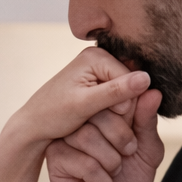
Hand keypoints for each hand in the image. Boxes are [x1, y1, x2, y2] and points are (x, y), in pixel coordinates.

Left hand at [11, 46, 152, 150]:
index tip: (100, 118)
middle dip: (120, 107)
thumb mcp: (85, 105)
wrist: (34, 124)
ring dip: (116, 111)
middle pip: (129, 85)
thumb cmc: (54, 115)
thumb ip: (115, 92)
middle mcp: (98, 57)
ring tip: (93, 120)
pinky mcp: (97, 81)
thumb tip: (146, 79)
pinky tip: (95, 118)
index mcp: (95, 56)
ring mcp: (98, 69)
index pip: (130, 79)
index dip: (123, 104)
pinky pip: (117, 97)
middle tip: (95, 120)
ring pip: (125, 94)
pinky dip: (110, 111)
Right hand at [46, 84, 163, 181]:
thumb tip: (153, 93)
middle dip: (121, 139)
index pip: (115, 95)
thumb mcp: (148, 151)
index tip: (135, 137)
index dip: (128, 114)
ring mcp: (68, 137)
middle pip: (99, 111)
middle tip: (126, 156)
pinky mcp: (56, 158)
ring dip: (109, 162)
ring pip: (87, 135)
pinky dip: (98, 179)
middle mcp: (85, 121)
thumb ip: (147, 122)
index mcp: (108, 113)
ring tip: (113, 173)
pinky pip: (79, 160)